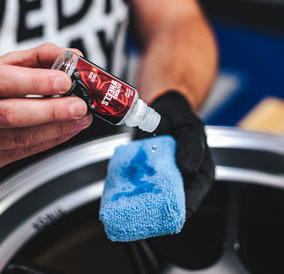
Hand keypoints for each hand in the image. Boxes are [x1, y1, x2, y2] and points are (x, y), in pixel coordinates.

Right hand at [0, 43, 91, 168]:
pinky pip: (22, 152)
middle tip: (79, 107)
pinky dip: (50, 141)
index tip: (65, 81)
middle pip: (10, 114)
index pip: (2, 81)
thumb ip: (40, 57)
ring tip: (81, 119)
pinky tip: (67, 130)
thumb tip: (73, 57)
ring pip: (19, 138)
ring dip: (57, 129)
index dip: (35, 82)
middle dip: (52, 111)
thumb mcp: (8, 64)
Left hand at [136, 91, 214, 217]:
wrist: (161, 112)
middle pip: (177, 200)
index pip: (197, 192)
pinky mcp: (150, 175)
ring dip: (148, 203)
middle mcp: (184, 177)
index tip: (177, 214)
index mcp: (201, 169)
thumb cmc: (179, 118)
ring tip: (136, 208)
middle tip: (152, 215)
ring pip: (159, 196)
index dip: (188, 205)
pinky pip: (144, 186)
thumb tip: (188, 172)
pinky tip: (126, 194)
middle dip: (164, 210)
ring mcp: (166, 177)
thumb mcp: (189, 127)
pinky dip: (136, 191)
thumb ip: (192, 146)